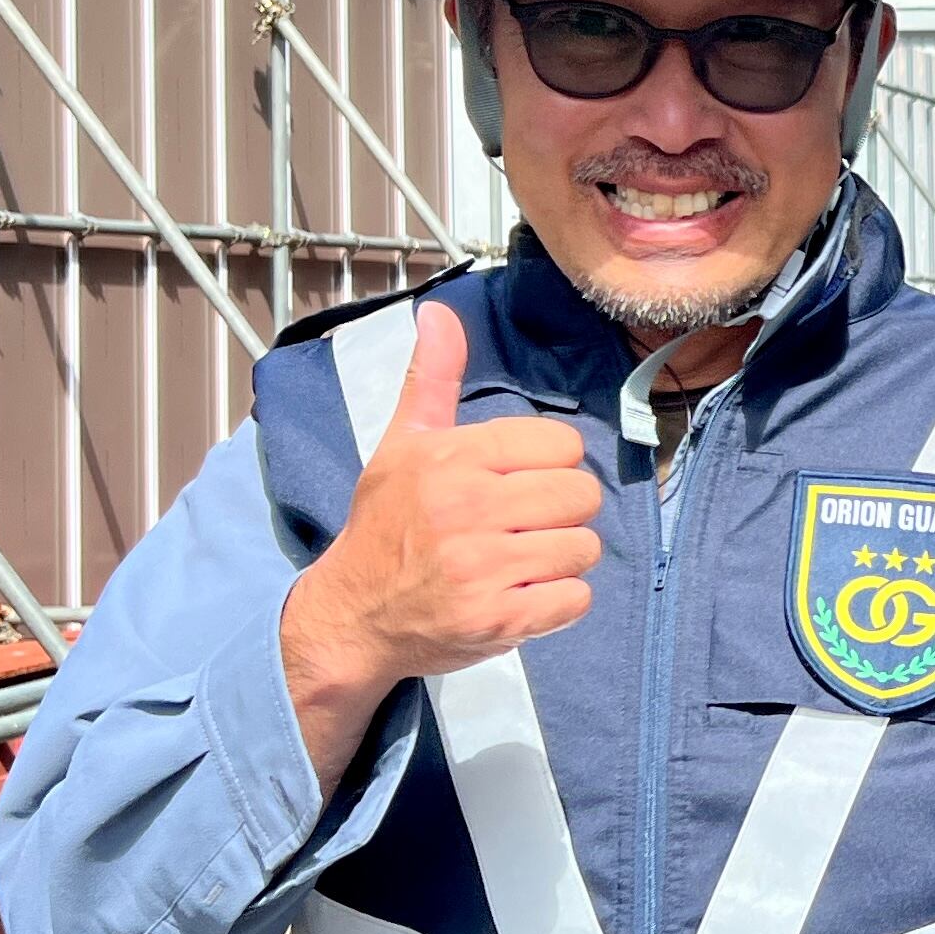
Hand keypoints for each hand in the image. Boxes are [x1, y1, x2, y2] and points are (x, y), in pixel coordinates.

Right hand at [279, 304, 602, 764]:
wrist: (350, 617)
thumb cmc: (385, 526)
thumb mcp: (401, 446)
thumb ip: (432, 380)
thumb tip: (438, 312)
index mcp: (452, 459)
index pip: (562, 446)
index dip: (551, 466)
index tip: (518, 484)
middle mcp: (467, 509)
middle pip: (581, 495)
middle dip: (562, 513)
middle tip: (522, 528)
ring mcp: (483, 569)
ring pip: (584, 547)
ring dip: (562, 560)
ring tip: (520, 563)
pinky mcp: (497, 621)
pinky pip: (576, 599)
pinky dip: (558, 602)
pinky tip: (522, 596)